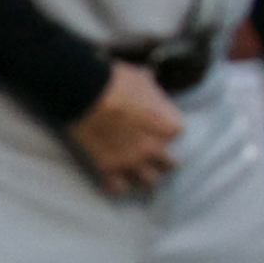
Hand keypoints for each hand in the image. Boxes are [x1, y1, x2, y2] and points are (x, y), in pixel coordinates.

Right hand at [69, 60, 184, 193]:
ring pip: (149, 181)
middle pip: (170, 164)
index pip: (177, 133)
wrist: (86, 93)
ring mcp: (132, 160)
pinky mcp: (108, 168)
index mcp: (168, 126)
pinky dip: (117, 185)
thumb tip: (149, 75)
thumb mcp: (142, 79)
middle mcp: (154, 148)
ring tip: (140, 174)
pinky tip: (116, 180)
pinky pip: (118, 187)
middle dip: (163, 160)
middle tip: (155, 156)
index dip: (167, 129)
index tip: (159, 127)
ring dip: (145, 177)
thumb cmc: (117, 82)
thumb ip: (150, 86)